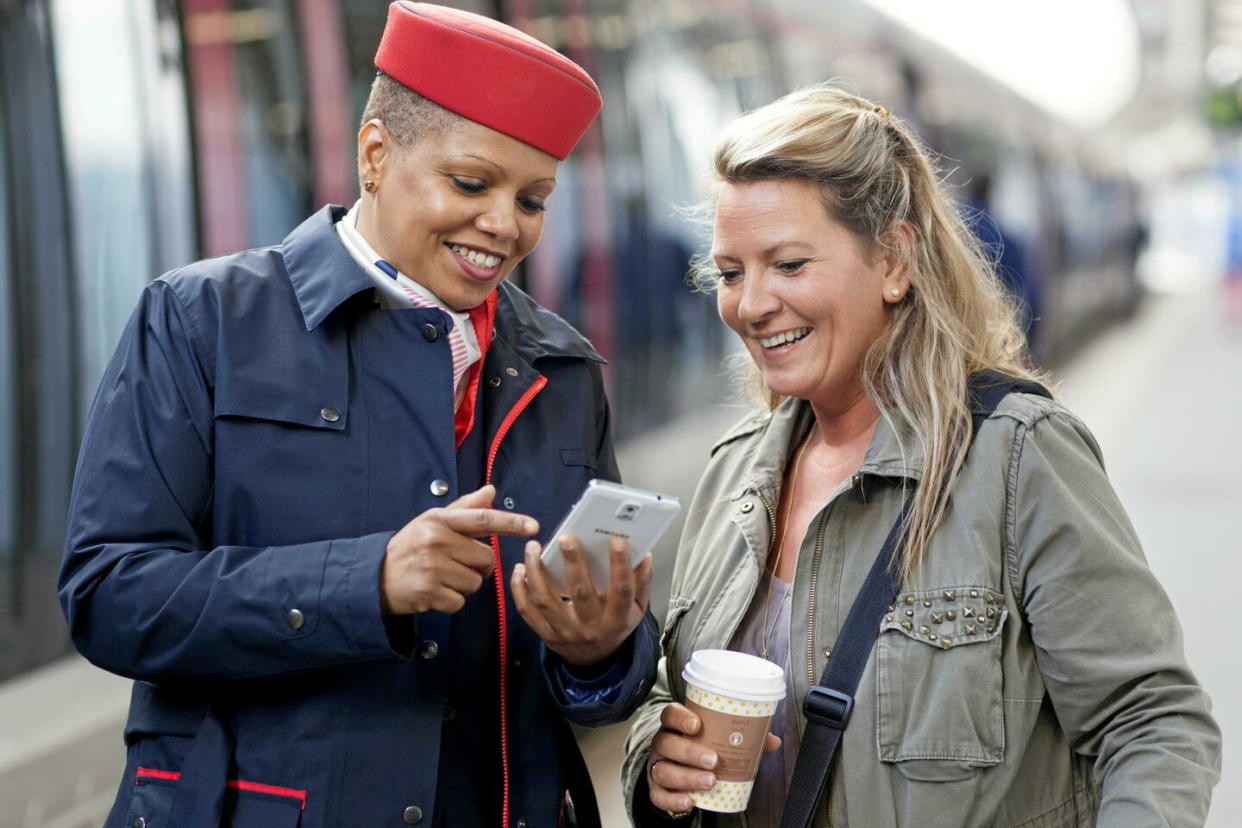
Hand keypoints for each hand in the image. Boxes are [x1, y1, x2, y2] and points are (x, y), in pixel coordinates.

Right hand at [381, 485, 538, 613]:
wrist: (375, 576)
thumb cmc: (410, 547)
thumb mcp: (433, 522)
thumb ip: (464, 508)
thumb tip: (491, 491)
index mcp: (439, 520)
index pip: (481, 519)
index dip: (510, 523)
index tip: (534, 526)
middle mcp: (435, 541)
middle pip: (486, 559)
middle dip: (476, 566)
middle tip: (452, 564)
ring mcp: (431, 568)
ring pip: (476, 582)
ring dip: (463, 585)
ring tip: (441, 578)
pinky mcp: (428, 592)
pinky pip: (460, 601)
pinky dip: (451, 601)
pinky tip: (434, 592)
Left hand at [510, 533, 651, 667]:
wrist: (594, 659)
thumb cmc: (615, 626)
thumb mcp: (636, 609)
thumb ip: (641, 582)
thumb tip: (644, 555)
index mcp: (617, 619)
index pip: (621, 590)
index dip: (620, 565)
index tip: (616, 540)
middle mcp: (591, 627)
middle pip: (581, 592)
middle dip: (573, 562)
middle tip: (566, 537)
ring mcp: (565, 631)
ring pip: (546, 599)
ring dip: (537, 571)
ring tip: (533, 547)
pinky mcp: (546, 634)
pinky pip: (528, 610)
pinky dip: (520, 589)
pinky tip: (520, 569)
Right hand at [647, 703, 780, 815]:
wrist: (680, 774)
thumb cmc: (701, 749)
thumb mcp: (718, 740)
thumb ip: (743, 738)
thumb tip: (772, 740)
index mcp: (676, 726)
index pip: (670, 714)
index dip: (680, 718)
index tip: (696, 724)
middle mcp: (663, 743)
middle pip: (666, 743)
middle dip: (689, 752)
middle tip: (713, 760)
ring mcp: (657, 766)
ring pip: (663, 770)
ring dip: (686, 777)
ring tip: (710, 782)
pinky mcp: (656, 788)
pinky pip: (659, 795)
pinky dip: (674, 799)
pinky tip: (691, 801)